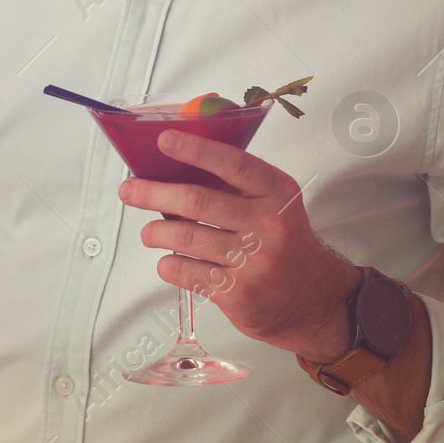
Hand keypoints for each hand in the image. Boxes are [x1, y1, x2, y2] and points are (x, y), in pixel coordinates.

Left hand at [116, 128, 361, 363]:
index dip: (196, 151)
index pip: (233, 164)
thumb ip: (239, 187)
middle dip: (154, 193)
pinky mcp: (238, 293)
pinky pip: (188, 272)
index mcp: (277, 193)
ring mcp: (254, 261)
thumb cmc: (285, 245)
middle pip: (198, 201)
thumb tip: (180, 167)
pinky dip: (169, 264)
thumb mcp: (277, 206)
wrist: (313, 301)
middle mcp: (268, 224)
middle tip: (129, 190)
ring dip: (157, 232)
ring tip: (148, 232)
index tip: (165, 141)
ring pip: (187, 237)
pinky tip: (169, 260)